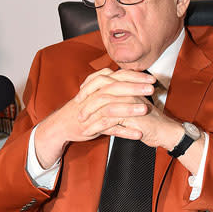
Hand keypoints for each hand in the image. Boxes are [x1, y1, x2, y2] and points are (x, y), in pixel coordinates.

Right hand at [34, 68, 155, 167]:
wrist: (61, 124)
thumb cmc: (80, 108)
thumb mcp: (93, 92)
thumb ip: (109, 86)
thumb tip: (127, 79)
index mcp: (97, 86)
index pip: (117, 76)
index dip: (135, 76)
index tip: (151, 78)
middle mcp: (94, 95)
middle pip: (115, 87)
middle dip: (135, 87)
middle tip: (151, 88)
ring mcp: (92, 111)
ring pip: (111, 106)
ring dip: (129, 108)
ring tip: (146, 110)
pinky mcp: (92, 126)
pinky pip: (109, 129)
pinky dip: (124, 132)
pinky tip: (138, 135)